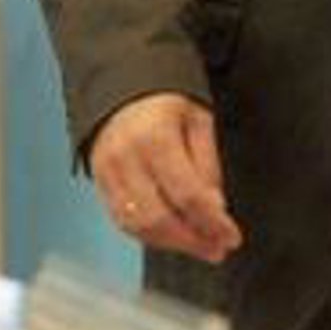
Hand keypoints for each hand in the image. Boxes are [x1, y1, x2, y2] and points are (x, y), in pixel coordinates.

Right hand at [89, 92, 242, 262]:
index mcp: (156, 137)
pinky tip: (172, 237)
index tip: (232, 237)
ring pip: (137, 225)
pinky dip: (148, 235)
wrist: (123, 80)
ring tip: (199, 246)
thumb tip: (215, 208)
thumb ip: (207, 164)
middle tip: (217, 249)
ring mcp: (108, 172)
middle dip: (192, 240)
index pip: (187, 194)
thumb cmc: (166, 98)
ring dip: (171, 243)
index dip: (212, 222)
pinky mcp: (98, 181)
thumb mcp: (199, 119)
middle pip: (159, 217)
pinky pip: (122, 220)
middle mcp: (127, 158)